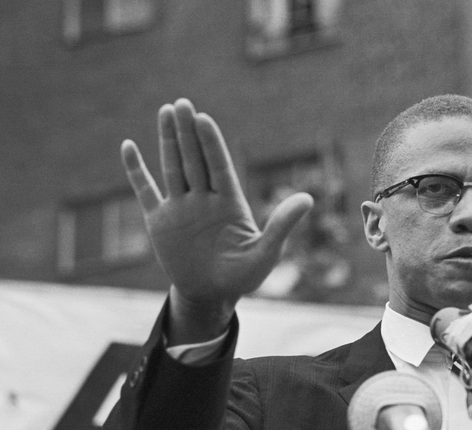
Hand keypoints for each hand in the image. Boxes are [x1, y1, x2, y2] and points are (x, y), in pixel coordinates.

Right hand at [121, 99, 312, 342]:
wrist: (212, 295)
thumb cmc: (244, 275)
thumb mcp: (267, 253)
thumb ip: (282, 225)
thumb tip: (308, 199)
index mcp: (230, 202)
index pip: (219, 166)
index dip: (211, 143)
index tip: (203, 119)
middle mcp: (205, 199)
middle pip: (195, 160)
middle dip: (188, 132)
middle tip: (181, 103)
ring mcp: (180, 207)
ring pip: (172, 167)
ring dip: (168, 141)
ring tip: (165, 111)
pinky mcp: (159, 221)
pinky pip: (145, 191)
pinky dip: (136, 170)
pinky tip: (128, 146)